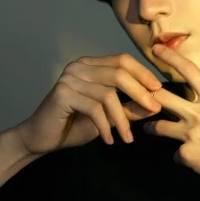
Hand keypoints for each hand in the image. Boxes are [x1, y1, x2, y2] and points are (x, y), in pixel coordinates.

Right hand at [16, 54, 161, 155]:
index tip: (158, 89)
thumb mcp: (109, 115)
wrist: (41, 138)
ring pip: (108, 94)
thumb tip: (155, 105)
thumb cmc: (76, 124)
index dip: (142, 73)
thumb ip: (129, 107)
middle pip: (118, 73)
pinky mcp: (62, 93)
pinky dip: (105, 126)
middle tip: (155, 109)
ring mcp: (69, 78)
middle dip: (140, 92)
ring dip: (122, 119)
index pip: (122, 60)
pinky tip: (109, 140)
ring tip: (128, 138)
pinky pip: (94, 109)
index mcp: (91, 64)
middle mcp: (80, 66)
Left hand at [143, 44, 199, 199]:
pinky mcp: (189, 156)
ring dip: (152, 126)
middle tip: (140, 93)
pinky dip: (179, 155)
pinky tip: (183, 158)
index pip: (188, 70)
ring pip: (159, 126)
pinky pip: (175, 154)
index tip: (157, 50)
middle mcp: (198, 113)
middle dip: (148, 93)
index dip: (170, 57)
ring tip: (149, 128)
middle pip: (161, 97)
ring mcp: (191, 135)